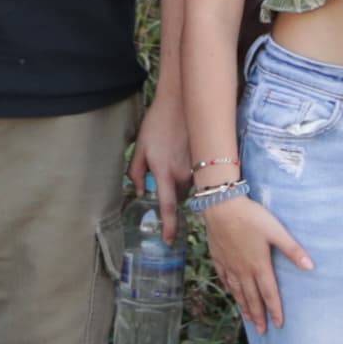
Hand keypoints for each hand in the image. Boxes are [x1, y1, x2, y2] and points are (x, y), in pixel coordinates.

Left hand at [133, 95, 196, 240]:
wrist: (181, 102)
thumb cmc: (157, 124)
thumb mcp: (140, 148)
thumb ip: (136, 172)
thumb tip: (140, 191)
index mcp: (164, 173)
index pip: (167, 207)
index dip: (169, 226)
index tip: (170, 241)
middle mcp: (184, 175)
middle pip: (178, 196)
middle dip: (170, 193)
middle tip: (163, 172)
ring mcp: (197, 168)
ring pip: (188, 186)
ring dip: (179, 181)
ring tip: (172, 156)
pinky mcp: (206, 160)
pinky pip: (197, 175)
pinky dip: (189, 171)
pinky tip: (182, 152)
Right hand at [200, 191, 310, 332]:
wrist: (221, 206)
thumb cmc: (251, 217)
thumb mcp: (276, 231)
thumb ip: (293, 250)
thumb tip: (311, 267)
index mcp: (259, 265)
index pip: (269, 293)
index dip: (275, 310)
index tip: (278, 325)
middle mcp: (243, 269)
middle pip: (252, 297)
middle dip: (258, 315)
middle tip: (261, 331)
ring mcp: (229, 265)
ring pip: (237, 291)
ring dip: (244, 306)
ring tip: (247, 319)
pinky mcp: (219, 257)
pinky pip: (225, 279)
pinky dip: (230, 289)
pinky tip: (231, 293)